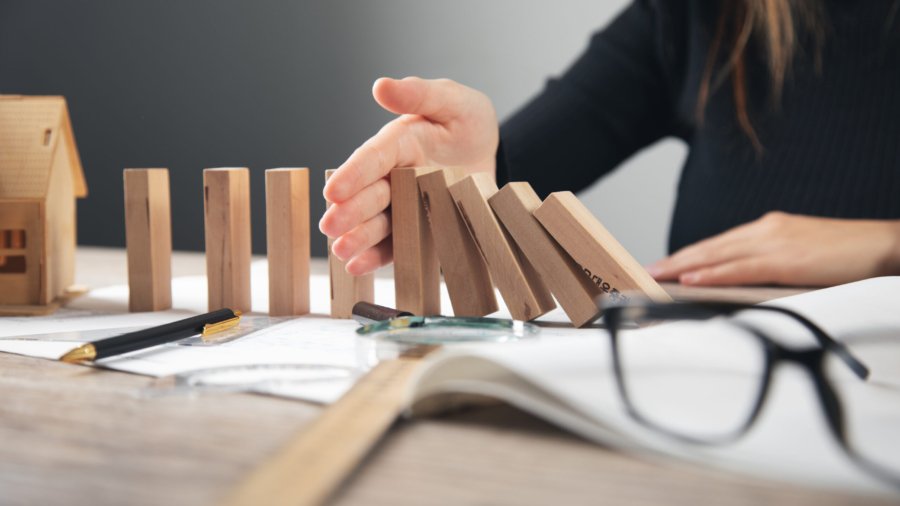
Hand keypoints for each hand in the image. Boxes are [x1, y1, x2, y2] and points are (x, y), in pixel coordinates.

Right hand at [320, 77, 498, 274]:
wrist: (490, 154)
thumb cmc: (466, 122)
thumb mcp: (452, 101)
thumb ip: (419, 95)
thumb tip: (381, 86)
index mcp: (397, 142)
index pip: (371, 158)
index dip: (352, 174)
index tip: (333, 190)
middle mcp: (393, 175)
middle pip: (368, 195)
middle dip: (349, 212)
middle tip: (330, 226)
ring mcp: (403, 203)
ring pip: (377, 222)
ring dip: (358, 237)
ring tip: (343, 251)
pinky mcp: (416, 227)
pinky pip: (396, 244)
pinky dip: (377, 256)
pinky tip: (359, 266)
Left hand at [647, 212, 899, 286]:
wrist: (884, 246)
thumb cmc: (845, 256)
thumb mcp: (798, 257)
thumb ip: (768, 266)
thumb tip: (739, 285)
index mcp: (767, 229)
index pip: (717, 244)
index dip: (686, 254)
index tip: (662, 265)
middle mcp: (765, 230)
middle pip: (709, 247)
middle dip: (673, 259)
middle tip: (643, 271)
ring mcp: (774, 241)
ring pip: (717, 255)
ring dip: (681, 266)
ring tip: (654, 276)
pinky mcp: (786, 259)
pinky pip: (740, 268)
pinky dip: (712, 274)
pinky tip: (691, 279)